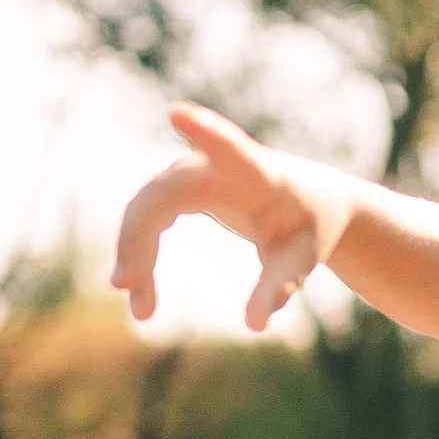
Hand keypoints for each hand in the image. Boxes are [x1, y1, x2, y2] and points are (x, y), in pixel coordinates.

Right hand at [112, 104, 356, 331]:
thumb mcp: (303, 259)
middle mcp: (216, 165)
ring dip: (134, 255)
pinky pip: (146, 216)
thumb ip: (282, 287)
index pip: (229, 147)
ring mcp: (191, 172)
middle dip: (138, 238)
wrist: (311, 205)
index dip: (205, 131)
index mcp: (256, 174)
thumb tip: (256, 324)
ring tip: (142, 310)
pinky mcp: (180, 187)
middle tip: (127, 289)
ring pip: (144, 208)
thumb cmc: (311, 227)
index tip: (178, 113)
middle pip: (162, 195)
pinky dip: (139, 253)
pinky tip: (141, 294)